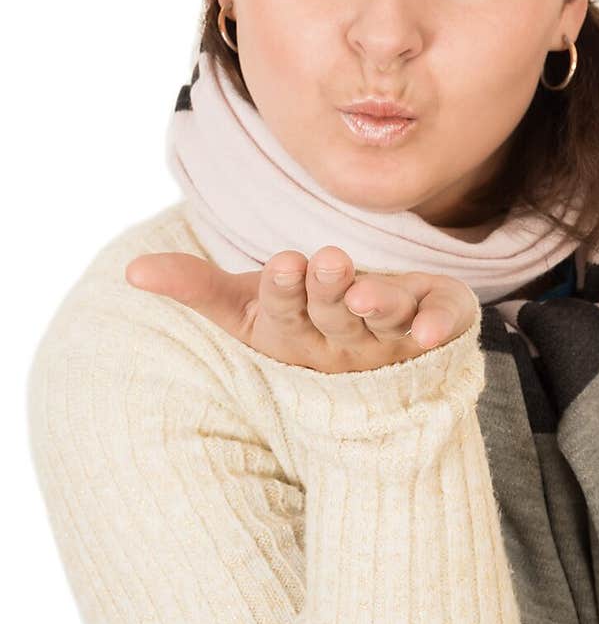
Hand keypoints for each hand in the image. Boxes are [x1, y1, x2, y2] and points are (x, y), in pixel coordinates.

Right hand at [124, 244, 478, 371]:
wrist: (375, 363)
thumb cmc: (300, 321)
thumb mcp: (246, 305)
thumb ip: (196, 286)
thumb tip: (132, 270)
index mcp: (295, 335)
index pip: (286, 314)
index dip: (285, 292)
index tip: (285, 262)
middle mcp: (343, 342)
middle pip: (335, 317)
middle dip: (331, 290)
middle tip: (329, 261)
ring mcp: (391, 339)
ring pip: (384, 321)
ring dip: (380, 305)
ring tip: (368, 289)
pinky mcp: (433, 325)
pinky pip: (441, 323)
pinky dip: (438, 323)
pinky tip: (435, 327)